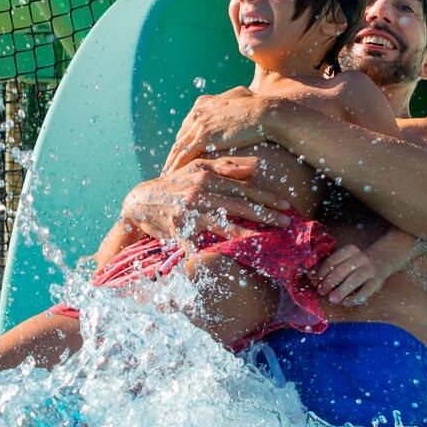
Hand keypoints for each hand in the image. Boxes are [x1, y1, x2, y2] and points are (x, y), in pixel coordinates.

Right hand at [121, 157, 291, 238]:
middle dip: (265, 215)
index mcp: (207, 178)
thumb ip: (226, 166)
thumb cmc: (174, 184)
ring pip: (223, 226)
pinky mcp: (179, 230)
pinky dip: (211, 254)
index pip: (243, 188)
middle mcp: (200, 194)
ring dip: (247, 235)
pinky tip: (229, 261)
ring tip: (266, 242)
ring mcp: (189, 213)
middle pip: (238, 206)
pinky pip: (199, 246)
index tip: (286, 205)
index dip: (266, 197)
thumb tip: (255, 166)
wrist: (140, 200)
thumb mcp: (197, 167)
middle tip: (286, 223)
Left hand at [166, 88, 282, 170]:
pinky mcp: (204, 137)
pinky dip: (177, 167)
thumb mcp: (240, 96)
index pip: (187, 125)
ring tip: (166, 176)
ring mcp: (199, 124)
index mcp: (203, 103)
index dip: (184, 140)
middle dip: (175, 153)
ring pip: (178, 147)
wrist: (265, 112)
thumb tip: (234, 99)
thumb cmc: (258, 106)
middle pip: (180, 137)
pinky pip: (184, 155)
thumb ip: (230, 100)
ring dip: (171, 162)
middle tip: (170, 167)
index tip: (180, 152)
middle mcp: (197, 112)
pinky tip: (173, 177)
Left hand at [310, 243, 393, 306]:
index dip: (321, 271)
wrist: (382, 260)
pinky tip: (345, 302)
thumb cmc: (356, 262)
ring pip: (354, 280)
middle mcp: (361, 258)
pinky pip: (365, 292)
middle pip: (342, 270)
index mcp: (350, 250)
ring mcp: (370, 270)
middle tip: (320, 291)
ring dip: (341, 291)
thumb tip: (310, 275)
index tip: (313, 280)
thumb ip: (329, 265)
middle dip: (329, 282)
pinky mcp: (377, 282)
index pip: (333, 260)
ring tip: (332, 299)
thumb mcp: (344, 259)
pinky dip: (354, 298)